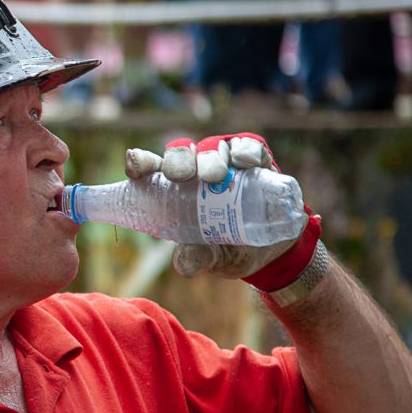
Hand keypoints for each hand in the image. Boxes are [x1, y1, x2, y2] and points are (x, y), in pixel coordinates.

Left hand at [124, 133, 320, 284]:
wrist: (276, 249)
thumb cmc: (232, 248)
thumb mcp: (215, 257)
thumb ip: (199, 258)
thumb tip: (184, 266)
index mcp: (175, 190)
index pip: (151, 169)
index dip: (141, 163)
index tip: (135, 165)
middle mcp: (197, 170)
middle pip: (180, 154)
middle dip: (178, 160)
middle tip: (181, 176)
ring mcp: (226, 162)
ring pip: (212, 147)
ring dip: (210, 158)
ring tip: (214, 176)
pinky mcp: (256, 160)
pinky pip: (248, 147)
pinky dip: (245, 151)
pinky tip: (245, 162)